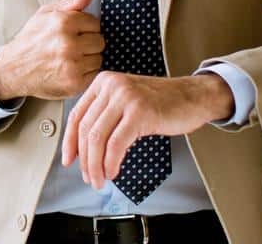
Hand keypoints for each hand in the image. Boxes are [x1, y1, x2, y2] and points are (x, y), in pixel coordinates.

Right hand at [0, 0, 102, 100]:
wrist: (13, 68)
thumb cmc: (31, 38)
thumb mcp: (46, 13)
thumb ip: (73, 1)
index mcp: (63, 22)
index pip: (96, 23)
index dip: (85, 27)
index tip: (73, 32)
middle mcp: (68, 44)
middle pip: (100, 41)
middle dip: (88, 43)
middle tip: (70, 46)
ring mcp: (72, 65)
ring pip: (99, 58)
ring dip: (88, 59)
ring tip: (69, 58)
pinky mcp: (74, 83)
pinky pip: (94, 74)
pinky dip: (85, 73)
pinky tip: (70, 69)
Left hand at [61, 71, 234, 189]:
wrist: (193, 96)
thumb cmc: (161, 102)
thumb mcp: (126, 101)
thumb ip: (105, 115)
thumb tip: (83, 147)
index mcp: (103, 82)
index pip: (76, 115)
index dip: (69, 142)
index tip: (68, 160)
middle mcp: (111, 86)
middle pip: (85, 129)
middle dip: (84, 159)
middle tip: (89, 176)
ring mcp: (125, 98)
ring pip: (97, 138)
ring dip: (95, 165)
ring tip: (99, 179)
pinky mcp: (140, 112)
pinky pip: (116, 144)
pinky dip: (110, 162)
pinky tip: (113, 171)